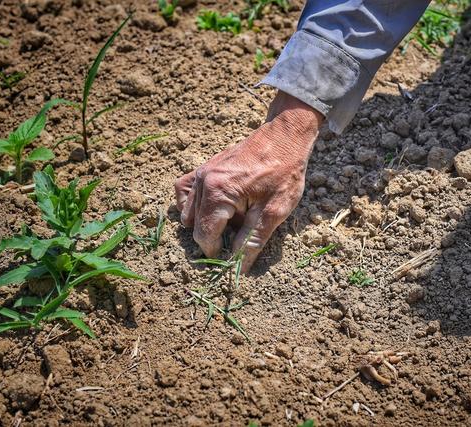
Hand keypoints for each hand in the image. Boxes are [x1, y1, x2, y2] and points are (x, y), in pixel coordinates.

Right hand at [174, 91, 323, 271]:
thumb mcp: (274, 211)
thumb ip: (252, 241)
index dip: (217, 253)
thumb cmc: (284, 172)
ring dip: (208, 222)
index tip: (233, 259)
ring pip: (189, 212)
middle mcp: (203, 181)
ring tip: (234, 219)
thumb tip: (238, 269)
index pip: (205, 235)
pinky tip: (214, 208)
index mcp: (218, 192)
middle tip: (241, 234)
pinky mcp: (203, 168)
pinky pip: (185, 192)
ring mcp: (200, 172)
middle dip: (215, 238)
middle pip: (195, 226)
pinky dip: (193, 205)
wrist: (285, 137)